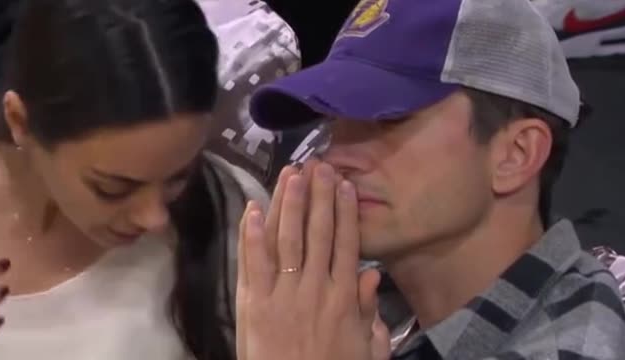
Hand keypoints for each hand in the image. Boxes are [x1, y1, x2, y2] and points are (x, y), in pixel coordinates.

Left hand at [236, 161, 389, 359]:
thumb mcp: (367, 352)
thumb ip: (370, 315)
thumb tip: (372, 275)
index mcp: (344, 299)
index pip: (346, 245)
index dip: (344, 212)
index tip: (344, 185)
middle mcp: (315, 288)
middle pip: (318, 233)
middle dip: (318, 197)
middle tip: (319, 165)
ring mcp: (283, 294)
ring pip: (288, 240)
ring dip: (289, 204)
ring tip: (291, 173)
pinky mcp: (255, 304)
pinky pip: (254, 264)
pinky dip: (252, 235)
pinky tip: (253, 209)